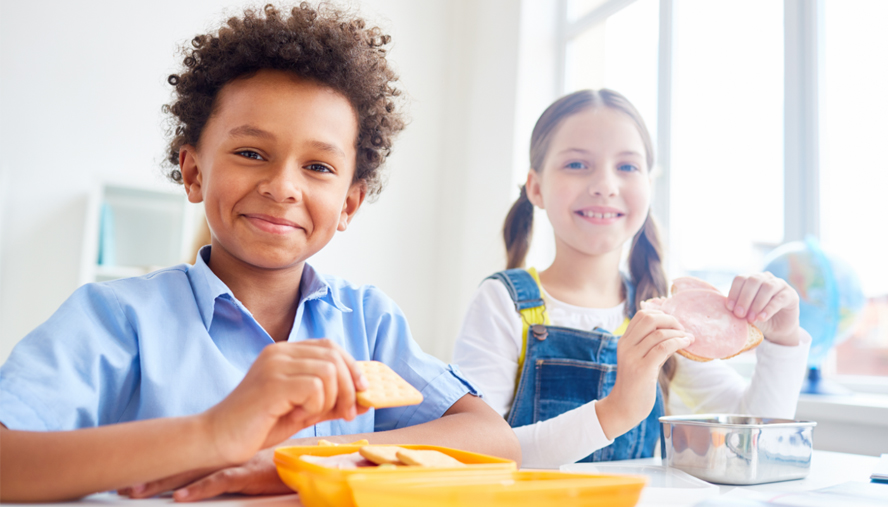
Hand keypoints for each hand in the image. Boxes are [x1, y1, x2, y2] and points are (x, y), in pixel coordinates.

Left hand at [120, 448, 289, 501]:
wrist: (314, 460)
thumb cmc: (287, 462)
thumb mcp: (255, 464)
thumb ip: (236, 466)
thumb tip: (216, 471)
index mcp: (224, 452)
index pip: (185, 457)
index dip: (160, 463)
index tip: (133, 470)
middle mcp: (225, 456)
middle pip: (180, 464)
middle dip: (150, 474)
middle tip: (119, 483)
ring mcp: (236, 464)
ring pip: (193, 473)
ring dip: (164, 483)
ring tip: (136, 492)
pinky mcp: (250, 475)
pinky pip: (222, 482)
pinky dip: (200, 489)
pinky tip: (181, 497)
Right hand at [201, 339, 368, 465]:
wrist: (218, 439)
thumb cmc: (258, 424)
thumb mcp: (302, 410)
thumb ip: (330, 401)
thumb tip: (365, 399)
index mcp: (284, 352)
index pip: (330, 346)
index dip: (352, 367)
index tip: (362, 391)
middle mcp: (280, 352)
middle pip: (334, 356)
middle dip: (348, 387)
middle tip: (347, 413)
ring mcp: (275, 365)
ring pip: (328, 371)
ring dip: (328, 400)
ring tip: (309, 415)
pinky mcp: (273, 383)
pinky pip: (314, 387)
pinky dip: (314, 406)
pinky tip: (295, 416)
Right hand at [597, 310, 693, 439]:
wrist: (624, 407)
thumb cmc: (636, 385)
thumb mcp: (643, 360)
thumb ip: (654, 346)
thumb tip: (675, 333)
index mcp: (624, 341)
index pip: (642, 315)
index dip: (661, 314)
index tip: (674, 324)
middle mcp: (626, 346)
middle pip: (649, 318)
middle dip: (670, 320)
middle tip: (682, 329)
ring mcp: (632, 357)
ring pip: (658, 333)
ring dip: (678, 333)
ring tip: (689, 338)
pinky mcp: (642, 369)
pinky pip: (662, 348)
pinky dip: (677, 343)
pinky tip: (686, 344)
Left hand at [726, 272, 799, 345]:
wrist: (777, 329)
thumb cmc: (756, 317)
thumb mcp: (744, 312)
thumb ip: (737, 307)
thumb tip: (725, 307)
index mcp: (751, 279)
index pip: (741, 279)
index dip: (734, 292)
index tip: (729, 308)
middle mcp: (765, 278)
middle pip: (753, 280)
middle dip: (744, 298)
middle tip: (739, 314)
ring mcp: (780, 284)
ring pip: (767, 287)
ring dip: (757, 304)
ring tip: (751, 319)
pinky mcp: (791, 295)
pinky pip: (779, 299)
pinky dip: (769, 309)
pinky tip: (761, 318)